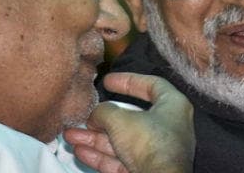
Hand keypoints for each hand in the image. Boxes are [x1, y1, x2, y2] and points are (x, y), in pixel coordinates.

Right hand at [63, 73, 194, 172]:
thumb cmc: (147, 143)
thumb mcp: (119, 119)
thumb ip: (104, 111)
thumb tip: (95, 115)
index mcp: (173, 107)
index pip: (152, 85)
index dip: (129, 80)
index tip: (107, 80)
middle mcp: (168, 128)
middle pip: (131, 117)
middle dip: (102, 118)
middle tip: (83, 116)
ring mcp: (157, 152)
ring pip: (122, 141)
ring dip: (95, 138)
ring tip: (70, 135)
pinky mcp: (146, 170)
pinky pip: (121, 160)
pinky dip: (101, 155)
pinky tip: (80, 151)